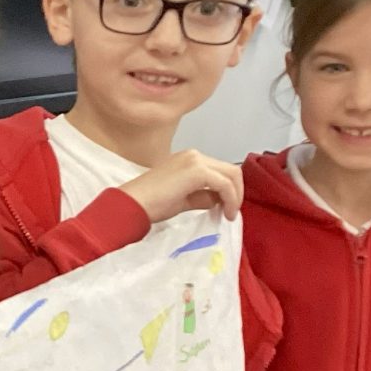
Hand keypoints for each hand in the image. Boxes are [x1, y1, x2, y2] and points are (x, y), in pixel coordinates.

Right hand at [117, 149, 243, 223]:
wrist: (133, 204)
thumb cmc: (150, 204)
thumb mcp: (182, 199)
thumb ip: (202, 196)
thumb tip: (219, 200)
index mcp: (188, 160)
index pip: (220, 170)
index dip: (230, 190)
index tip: (226, 209)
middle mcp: (194, 155)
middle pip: (230, 169)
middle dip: (237, 191)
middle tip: (231, 212)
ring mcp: (196, 160)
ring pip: (231, 174)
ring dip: (235, 195)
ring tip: (229, 214)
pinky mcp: (197, 171)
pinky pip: (224, 184)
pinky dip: (231, 198)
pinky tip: (226, 213)